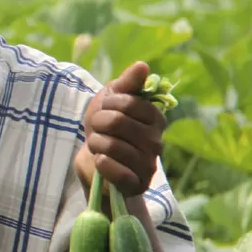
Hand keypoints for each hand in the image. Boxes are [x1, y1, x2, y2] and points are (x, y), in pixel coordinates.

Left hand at [75, 61, 166, 200]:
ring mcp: (148, 165)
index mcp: (155, 118)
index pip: (129, 103)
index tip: (104, 109)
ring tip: (99, 145)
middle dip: (97, 123)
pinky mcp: (137, 185)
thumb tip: (142, 66)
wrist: (95, 162)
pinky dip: (102, 164)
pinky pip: (116, 171)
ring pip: (112, 146)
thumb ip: (127, 83)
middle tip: (98, 129)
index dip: (108, 104)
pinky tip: (101, 161)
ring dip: (96, 143)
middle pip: (118, 122)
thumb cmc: (105, 127)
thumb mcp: (111, 100)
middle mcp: (157, 142)